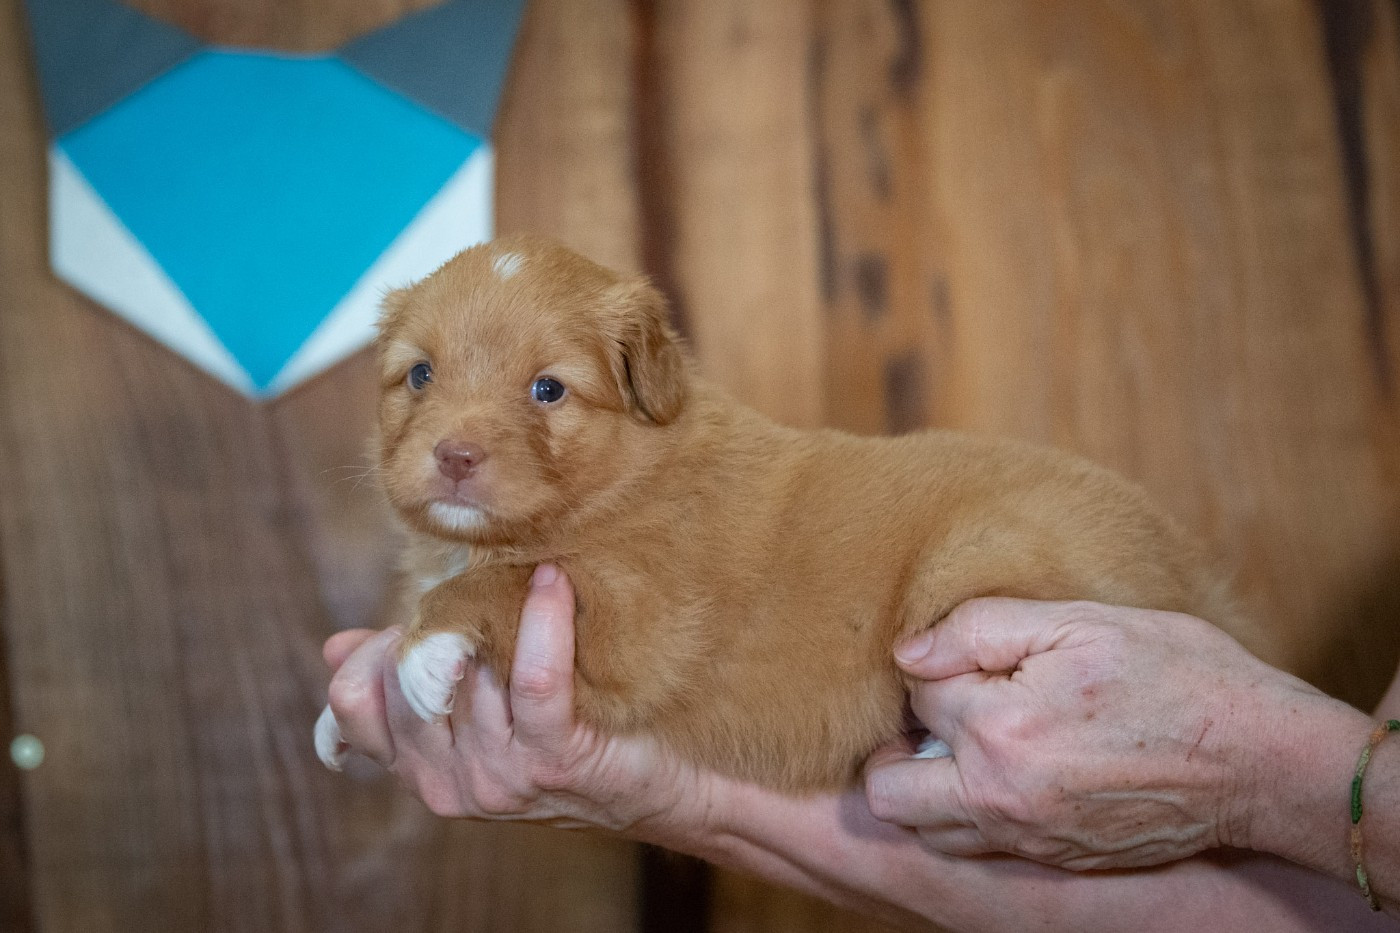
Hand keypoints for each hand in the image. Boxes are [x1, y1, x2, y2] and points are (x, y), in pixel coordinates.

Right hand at [318, 564, 708, 835]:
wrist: (653, 789)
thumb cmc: (563, 737)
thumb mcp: (473, 717)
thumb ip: (406, 687)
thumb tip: (334, 647)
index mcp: (421, 774)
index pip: (354, 707)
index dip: (370, 654)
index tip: (407, 625)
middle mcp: (450, 784)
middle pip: (406, 682)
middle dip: (437, 626)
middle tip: (474, 598)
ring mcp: (500, 776)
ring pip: (470, 671)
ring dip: (496, 618)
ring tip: (520, 584)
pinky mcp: (554, 757)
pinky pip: (534, 678)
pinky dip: (543, 622)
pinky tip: (552, 583)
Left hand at [864, 598, 1351, 869]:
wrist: (1262, 760)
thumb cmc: (1178, 676)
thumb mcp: (1080, 623)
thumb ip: (981, 628)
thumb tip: (909, 651)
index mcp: (1000, 729)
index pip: (916, 694)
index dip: (938, 665)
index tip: (976, 657)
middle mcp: (1001, 797)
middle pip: (887, 789)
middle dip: (895, 746)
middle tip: (936, 712)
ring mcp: (1028, 838)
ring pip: (925, 829)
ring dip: (924, 787)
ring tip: (963, 745)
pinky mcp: (1055, 858)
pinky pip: (976, 847)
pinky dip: (968, 815)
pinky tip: (1003, 775)